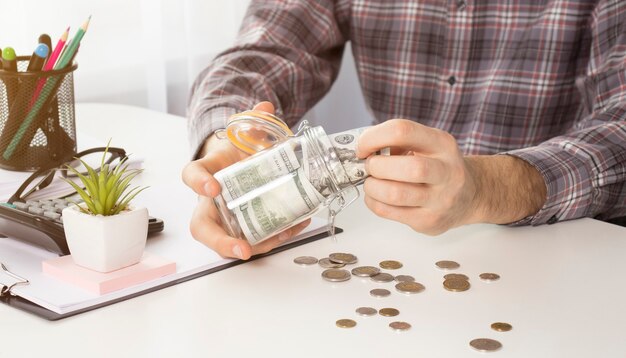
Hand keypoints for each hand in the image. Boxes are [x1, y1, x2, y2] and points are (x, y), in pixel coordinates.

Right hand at [182, 102, 309, 258]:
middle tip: (241, 249)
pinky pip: (256, 239)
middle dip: (220, 242)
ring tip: (279, 238)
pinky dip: (277, 237)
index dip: (198, 183)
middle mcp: (209, 202)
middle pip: (202, 228)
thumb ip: (253, 120)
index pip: (191, 175)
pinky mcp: (244, 228)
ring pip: (230, 242)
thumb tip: (265, 106)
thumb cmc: (235, 153)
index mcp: (205, 172)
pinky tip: (296, 227)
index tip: (213, 187)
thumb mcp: (243, 134)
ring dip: (255, 246)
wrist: (240, 165)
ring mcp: (225, 219)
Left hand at [357, 119, 546, 234]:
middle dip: (377, 166)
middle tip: (369, 167)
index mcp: (442, 144)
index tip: (363, 147)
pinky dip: (374, 203)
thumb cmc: (439, 167)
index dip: (373, 138)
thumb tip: (363, 149)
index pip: (403, 131)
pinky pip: (389, 212)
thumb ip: (398, 142)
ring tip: (372, 183)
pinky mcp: (429, 221)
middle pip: (407, 167)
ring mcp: (440, 200)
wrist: (470, 197)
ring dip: (372, 187)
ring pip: (396, 194)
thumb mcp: (428, 145)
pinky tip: (377, 197)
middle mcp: (446, 171)